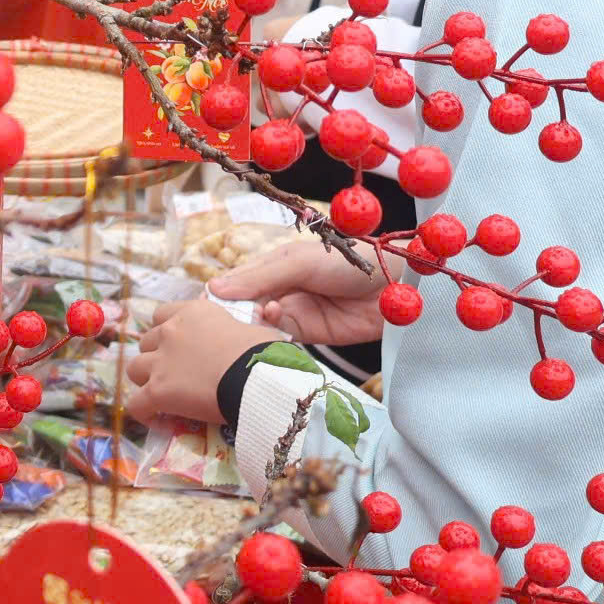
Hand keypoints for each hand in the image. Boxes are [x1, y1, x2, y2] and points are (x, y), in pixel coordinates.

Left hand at [126, 298, 282, 425]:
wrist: (257, 378)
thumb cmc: (264, 355)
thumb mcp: (249, 330)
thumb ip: (233, 333)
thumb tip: (239, 345)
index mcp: (193, 312)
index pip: (162, 314)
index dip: (167, 331)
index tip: (179, 346)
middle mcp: (171, 331)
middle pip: (147, 342)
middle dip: (156, 356)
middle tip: (174, 373)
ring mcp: (161, 361)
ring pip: (134, 369)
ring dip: (145, 380)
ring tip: (162, 395)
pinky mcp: (157, 390)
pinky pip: (136, 404)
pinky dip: (144, 412)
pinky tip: (157, 420)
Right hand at [212, 237, 396, 344]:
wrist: (393, 287)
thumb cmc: (346, 263)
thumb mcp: (297, 262)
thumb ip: (259, 277)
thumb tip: (213, 289)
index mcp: (270, 267)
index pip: (234, 284)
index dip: (221, 295)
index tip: (211, 305)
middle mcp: (276, 291)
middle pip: (242, 308)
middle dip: (235, 314)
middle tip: (234, 318)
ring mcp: (291, 315)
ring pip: (257, 326)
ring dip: (253, 325)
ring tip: (262, 316)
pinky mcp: (306, 337)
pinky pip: (278, 340)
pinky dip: (271, 337)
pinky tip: (274, 325)